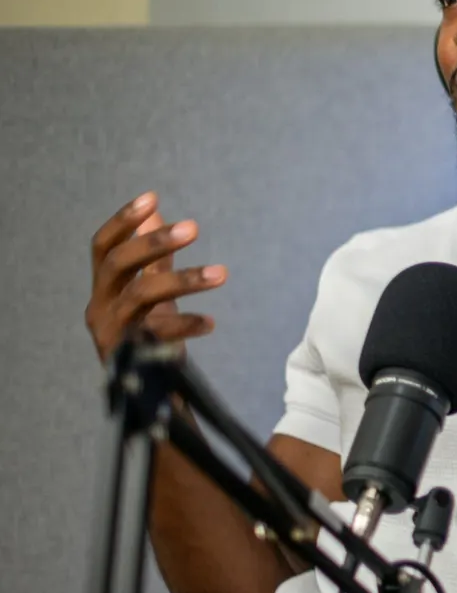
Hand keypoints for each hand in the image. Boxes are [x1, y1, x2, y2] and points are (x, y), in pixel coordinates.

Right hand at [84, 191, 226, 362]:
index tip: (152, 197)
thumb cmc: (148, 335)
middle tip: (194, 227)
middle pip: (117, 264)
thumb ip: (154, 256)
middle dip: (154, 243)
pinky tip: (210, 322)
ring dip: (183, 280)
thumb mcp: (150, 292)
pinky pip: (158, 335)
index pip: (103, 246)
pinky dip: (186, 325)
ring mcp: (111, 333)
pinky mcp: (129, 358)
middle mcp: (99, 307)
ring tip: (222, 273)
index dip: (123, 221)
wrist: (149, 394)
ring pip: (140, 295)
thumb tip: (155, 211)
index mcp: (103, 288)